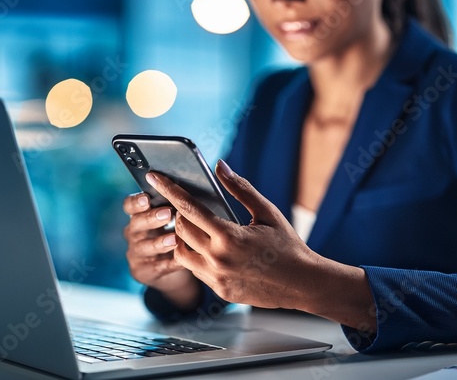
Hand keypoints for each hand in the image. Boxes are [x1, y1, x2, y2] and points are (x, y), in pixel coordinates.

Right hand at [122, 193, 200, 309]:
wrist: (170, 270)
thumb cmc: (172, 234)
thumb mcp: (169, 220)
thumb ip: (172, 207)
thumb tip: (188, 193)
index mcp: (138, 216)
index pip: (129, 206)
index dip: (136, 202)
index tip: (146, 197)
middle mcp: (134, 234)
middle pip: (136, 224)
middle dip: (151, 218)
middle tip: (167, 213)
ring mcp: (136, 254)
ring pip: (145, 247)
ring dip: (160, 242)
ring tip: (175, 239)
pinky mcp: (144, 272)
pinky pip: (158, 267)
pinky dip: (171, 263)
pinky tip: (183, 260)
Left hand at [143, 160, 315, 308]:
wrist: (303, 284)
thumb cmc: (288, 245)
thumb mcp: (266, 212)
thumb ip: (240, 188)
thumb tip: (220, 166)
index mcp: (229, 236)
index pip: (188, 208)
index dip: (168, 189)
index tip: (153, 176)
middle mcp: (218, 259)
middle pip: (180, 229)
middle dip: (178, 214)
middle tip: (187, 206)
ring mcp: (217, 278)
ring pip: (181, 252)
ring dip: (183, 237)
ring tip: (197, 228)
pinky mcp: (219, 291)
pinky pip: (195, 270)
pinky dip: (195, 255)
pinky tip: (210, 248)